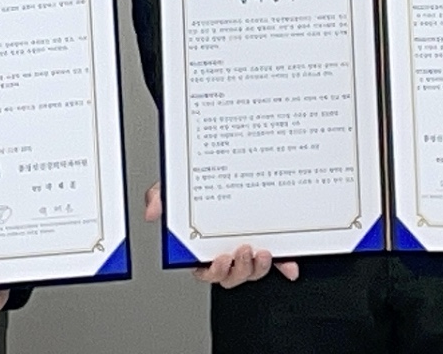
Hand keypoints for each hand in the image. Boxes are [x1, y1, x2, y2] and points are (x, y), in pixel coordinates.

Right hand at [147, 183, 296, 286]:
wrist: (237, 167)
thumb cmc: (200, 185)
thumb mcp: (177, 188)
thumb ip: (160, 196)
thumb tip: (152, 211)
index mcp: (203, 247)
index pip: (205, 269)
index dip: (212, 270)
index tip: (218, 259)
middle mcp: (226, 252)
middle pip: (231, 276)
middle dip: (238, 270)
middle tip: (242, 250)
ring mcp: (249, 250)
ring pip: (253, 271)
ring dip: (258, 268)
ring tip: (262, 251)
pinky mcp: (270, 245)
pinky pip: (278, 261)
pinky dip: (285, 266)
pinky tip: (290, 267)